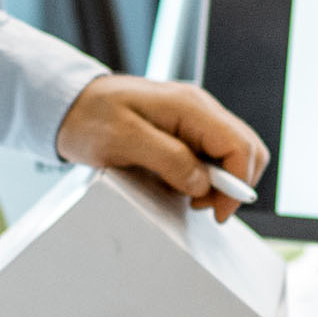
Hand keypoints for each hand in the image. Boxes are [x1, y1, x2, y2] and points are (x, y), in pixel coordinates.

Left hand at [56, 76, 268, 222]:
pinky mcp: (187, 131)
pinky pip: (213, 157)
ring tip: (189, 197)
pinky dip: (207, 177)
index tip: (217, 212)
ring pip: (234, 155)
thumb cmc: (90, 117)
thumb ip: (168, 160)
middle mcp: (200, 109)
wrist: (70, 104)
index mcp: (190, 106)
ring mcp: (195, 119)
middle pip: (247, 149)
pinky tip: (182, 185)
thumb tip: (202, 183)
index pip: (240, 145)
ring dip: (220, 183)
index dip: (237, 184)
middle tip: (202, 207)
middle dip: (234, 185)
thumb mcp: (123, 141)